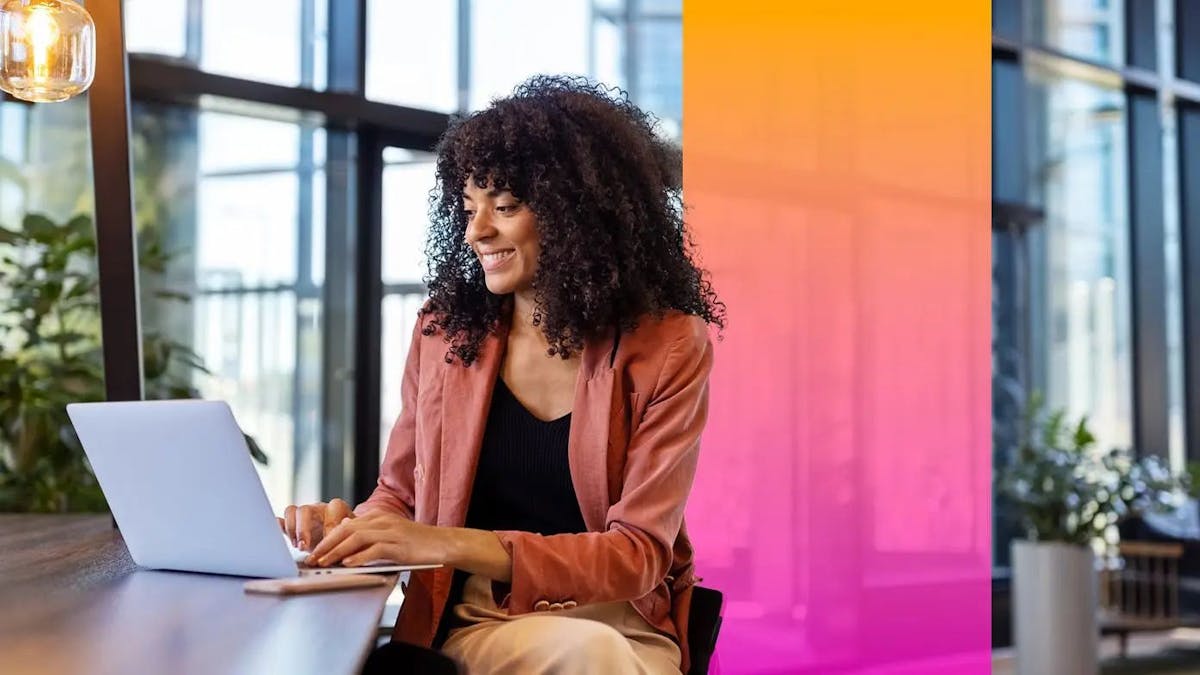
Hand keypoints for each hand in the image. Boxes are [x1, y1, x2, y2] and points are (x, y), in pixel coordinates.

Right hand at [279, 498, 353, 551]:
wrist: (338, 544)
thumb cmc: (348, 538)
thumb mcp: (352, 535)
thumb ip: (349, 529)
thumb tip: (346, 522)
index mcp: (336, 507)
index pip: (331, 508)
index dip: (329, 526)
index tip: (328, 543)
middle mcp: (318, 508)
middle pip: (304, 510)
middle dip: (302, 529)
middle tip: (303, 547)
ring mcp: (304, 516)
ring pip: (291, 512)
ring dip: (291, 530)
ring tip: (296, 546)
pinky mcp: (293, 524)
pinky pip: (281, 521)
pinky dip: (279, 527)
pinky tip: (278, 538)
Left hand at [305, 511, 447, 567]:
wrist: (443, 543)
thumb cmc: (416, 543)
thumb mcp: (390, 534)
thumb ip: (369, 533)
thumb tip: (344, 532)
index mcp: (378, 517)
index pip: (345, 525)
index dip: (327, 539)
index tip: (314, 553)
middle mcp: (382, 520)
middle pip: (347, 529)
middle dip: (326, 545)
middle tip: (312, 560)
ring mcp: (391, 531)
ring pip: (357, 537)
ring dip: (338, 551)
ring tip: (325, 563)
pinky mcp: (400, 545)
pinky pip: (375, 549)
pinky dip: (359, 557)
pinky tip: (348, 565)